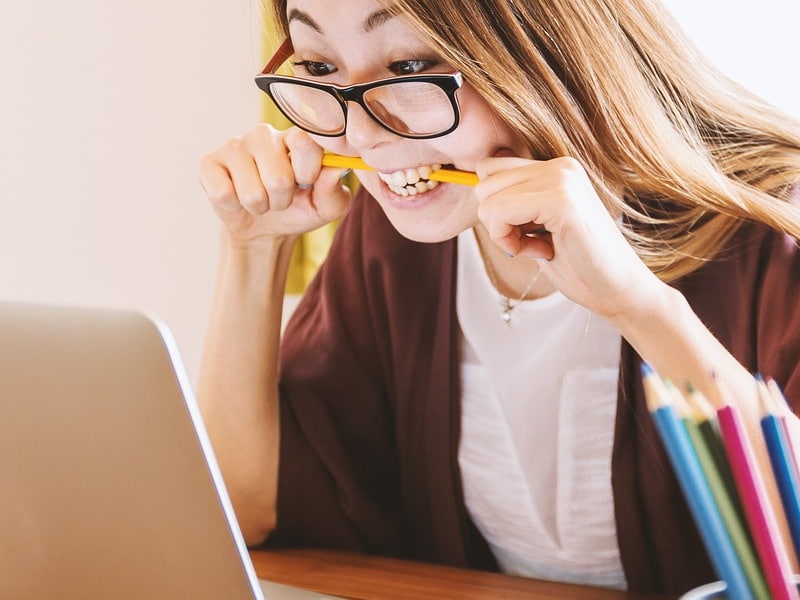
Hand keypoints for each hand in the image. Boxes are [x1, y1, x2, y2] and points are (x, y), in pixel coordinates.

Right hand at [199, 124, 351, 243]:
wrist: (264, 229)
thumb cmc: (298, 209)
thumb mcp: (325, 206)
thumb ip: (334, 189)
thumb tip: (336, 169)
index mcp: (295, 137)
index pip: (305, 143)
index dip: (308, 172)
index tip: (306, 183)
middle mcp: (264, 134)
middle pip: (278, 178)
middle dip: (282, 200)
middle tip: (280, 198)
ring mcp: (234, 145)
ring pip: (252, 192)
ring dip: (259, 207)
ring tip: (260, 200)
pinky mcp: (209, 162)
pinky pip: (223, 193)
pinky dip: (234, 207)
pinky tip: (236, 197)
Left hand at [475, 155, 664, 318]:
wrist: (618, 290)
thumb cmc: (578, 265)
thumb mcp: (538, 226)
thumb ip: (515, 203)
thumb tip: (476, 187)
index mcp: (556, 168)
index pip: (490, 169)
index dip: (495, 208)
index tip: (523, 233)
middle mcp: (560, 166)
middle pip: (483, 183)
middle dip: (496, 221)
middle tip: (530, 243)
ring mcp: (563, 179)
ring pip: (488, 200)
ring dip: (503, 234)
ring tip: (538, 247)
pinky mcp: (561, 201)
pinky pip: (500, 213)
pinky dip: (509, 241)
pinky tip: (541, 252)